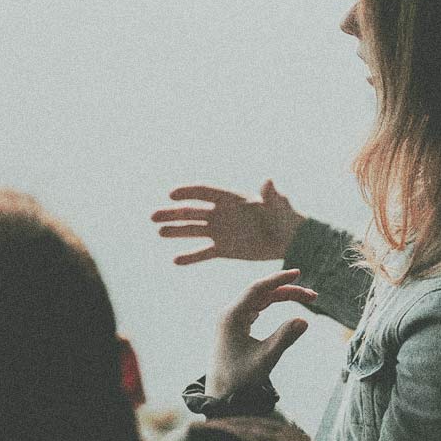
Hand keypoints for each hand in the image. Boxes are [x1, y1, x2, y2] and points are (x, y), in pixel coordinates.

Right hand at [152, 179, 306, 264]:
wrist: (288, 239)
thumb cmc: (284, 216)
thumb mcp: (278, 205)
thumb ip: (270, 195)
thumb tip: (269, 180)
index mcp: (231, 199)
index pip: (204, 192)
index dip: (188, 193)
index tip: (172, 195)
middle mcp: (221, 214)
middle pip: (192, 212)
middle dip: (173, 213)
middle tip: (153, 216)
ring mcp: (220, 231)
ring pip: (193, 231)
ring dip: (176, 231)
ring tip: (160, 232)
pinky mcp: (223, 249)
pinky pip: (204, 253)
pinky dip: (191, 256)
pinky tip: (176, 260)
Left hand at [208, 269, 316, 396]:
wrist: (220, 396)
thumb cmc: (240, 379)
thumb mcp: (265, 359)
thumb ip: (284, 338)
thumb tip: (305, 321)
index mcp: (231, 316)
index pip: (258, 289)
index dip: (278, 279)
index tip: (298, 273)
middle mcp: (230, 314)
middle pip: (262, 292)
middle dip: (287, 291)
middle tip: (313, 297)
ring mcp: (231, 319)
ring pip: (260, 299)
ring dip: (282, 296)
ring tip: (307, 299)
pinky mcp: (235, 326)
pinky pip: (256, 307)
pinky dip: (273, 304)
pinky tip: (284, 302)